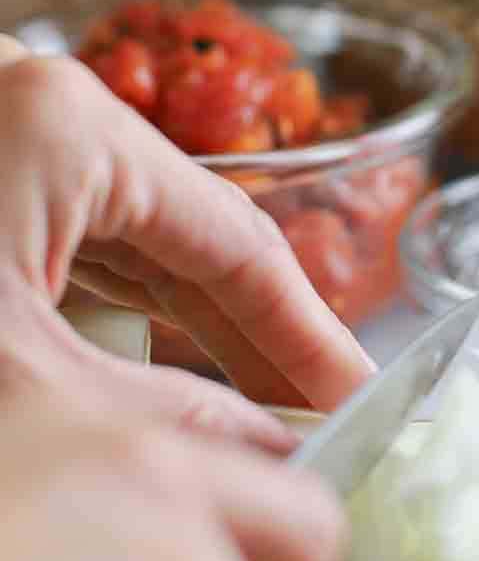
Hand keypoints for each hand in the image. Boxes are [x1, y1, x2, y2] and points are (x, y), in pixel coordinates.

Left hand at [0, 37, 373, 426]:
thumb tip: (265, 452)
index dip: (308, 333)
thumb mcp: (15, 377)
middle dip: (263, 332)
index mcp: (73, 129)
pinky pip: (94, 231)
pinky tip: (186, 354)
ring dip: (206, 319)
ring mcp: (25, 130)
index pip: (237, 242)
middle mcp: (57, 107)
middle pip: (199, 232)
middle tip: (325, 417)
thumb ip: (148, 415)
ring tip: (271, 402)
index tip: (361, 399)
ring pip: (148, 234)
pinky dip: (140, 297)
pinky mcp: (1, 163)